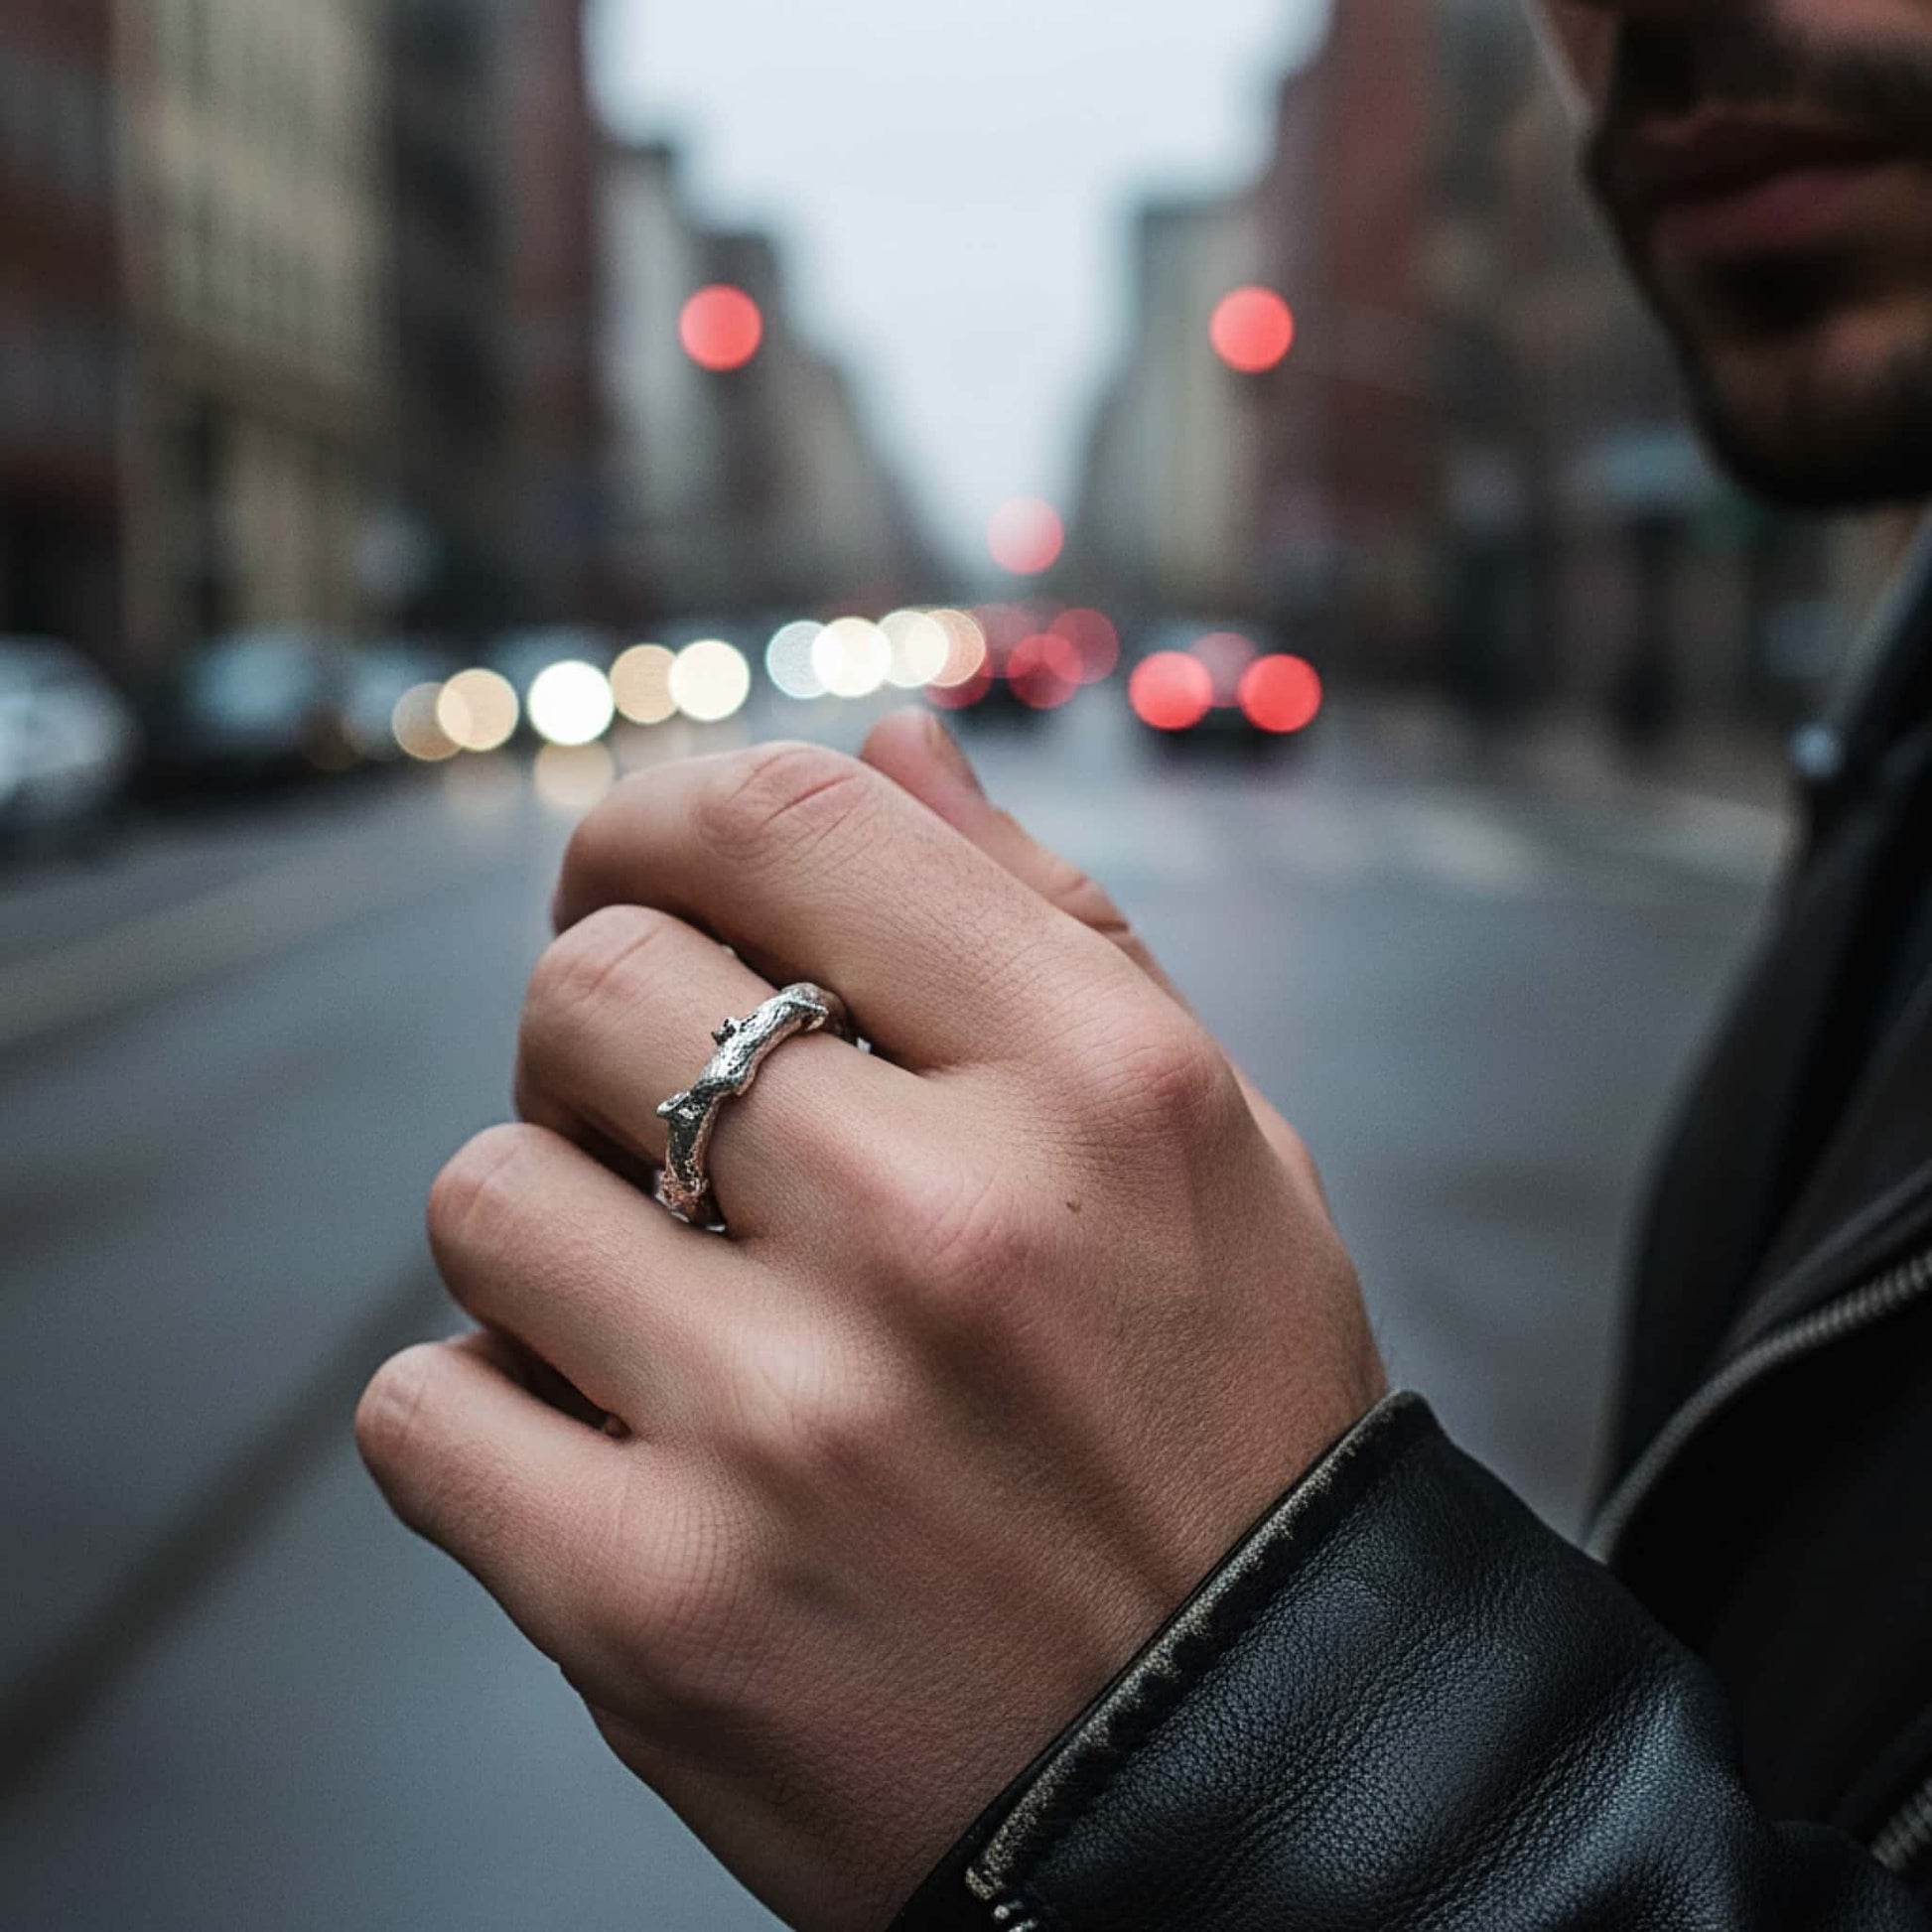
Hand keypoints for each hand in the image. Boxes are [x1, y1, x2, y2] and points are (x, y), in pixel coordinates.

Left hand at [356, 728, 1383, 1929]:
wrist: (1246, 1785)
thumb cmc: (1225, 1444)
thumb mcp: (1215, 1149)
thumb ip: (1053, 923)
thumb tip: (892, 745)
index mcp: (1096, 1083)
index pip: (789, 822)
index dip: (667, 816)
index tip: (642, 871)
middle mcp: (943, 1227)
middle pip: (589, 982)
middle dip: (595, 1035)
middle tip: (667, 1127)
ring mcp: (790, 1422)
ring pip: (479, 1192)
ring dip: (543, 1234)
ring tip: (664, 1311)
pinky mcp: (658, 1606)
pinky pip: (423, 1407)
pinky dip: (483, 1413)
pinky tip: (614, 1445)